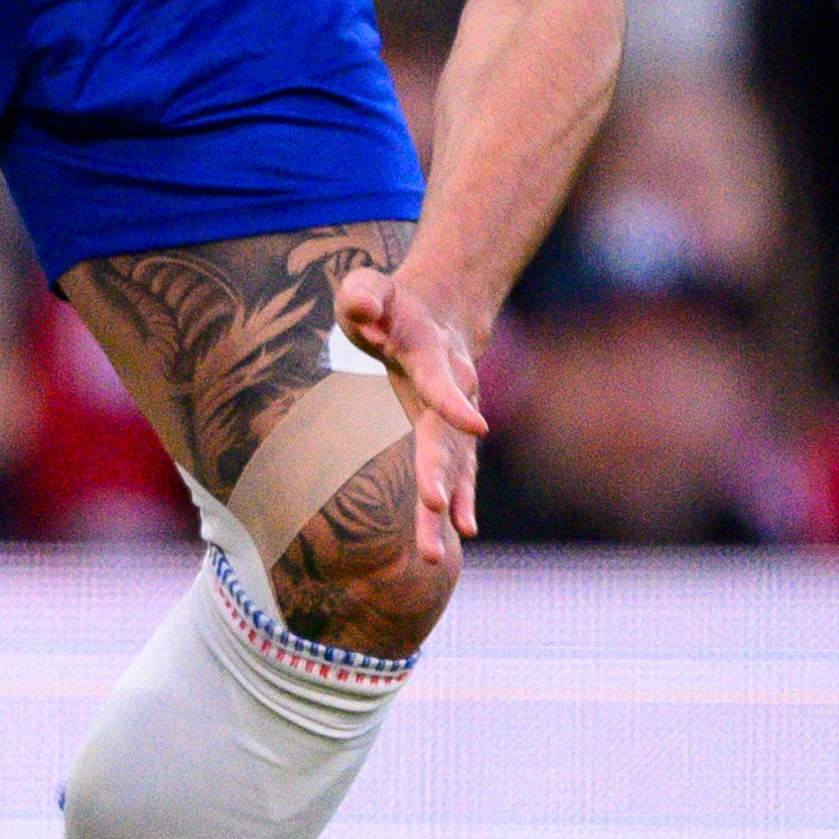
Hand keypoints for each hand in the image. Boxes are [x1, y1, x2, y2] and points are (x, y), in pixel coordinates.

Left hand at [334, 260, 491, 551]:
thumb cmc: (390, 304)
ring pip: (453, 466)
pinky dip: (458, 500)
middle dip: (441, 473)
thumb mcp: (367, 287)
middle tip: (434, 507)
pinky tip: (461, 534)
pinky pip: (456, 473)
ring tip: (432, 551)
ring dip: (446, 505)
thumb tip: (361, 311)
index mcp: (432, 356)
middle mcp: (453, 393)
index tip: (476, 426)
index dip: (456, 403)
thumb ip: (363, 296)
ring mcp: (452, 419)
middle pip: (447, 439)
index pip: (443, 382)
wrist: (431, 314)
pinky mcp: (448, 435)